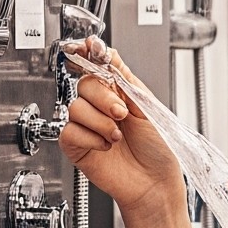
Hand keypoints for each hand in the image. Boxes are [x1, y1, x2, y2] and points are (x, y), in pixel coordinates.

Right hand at [58, 40, 182, 219]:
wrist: (155, 181)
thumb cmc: (158, 148)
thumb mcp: (147, 106)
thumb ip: (124, 79)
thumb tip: (108, 52)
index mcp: (118, 92)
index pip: (97, 66)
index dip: (88, 54)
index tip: (86, 46)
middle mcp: (100, 107)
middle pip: (84, 84)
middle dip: (104, 98)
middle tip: (122, 113)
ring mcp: (87, 126)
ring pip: (76, 107)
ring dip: (101, 122)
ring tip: (118, 135)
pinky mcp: (77, 146)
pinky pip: (70, 131)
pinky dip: (91, 138)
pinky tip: (106, 146)